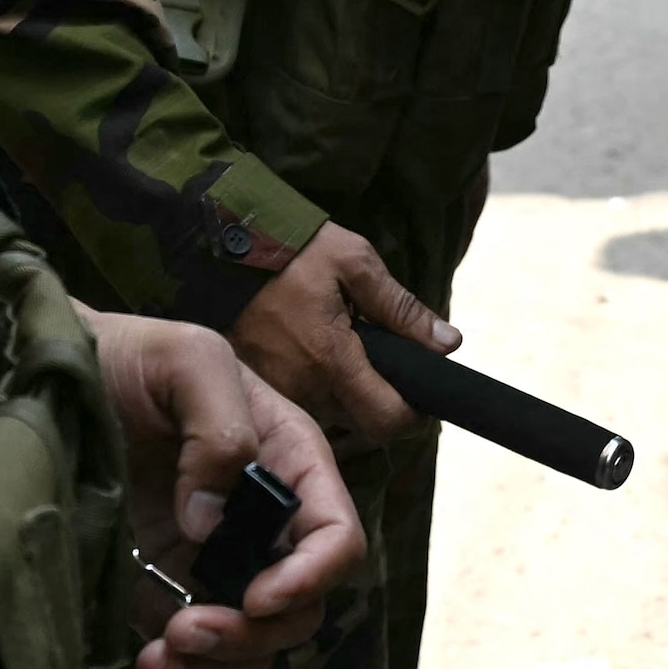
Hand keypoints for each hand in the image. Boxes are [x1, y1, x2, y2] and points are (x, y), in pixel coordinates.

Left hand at [81, 307, 364, 668]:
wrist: (55, 374)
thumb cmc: (128, 354)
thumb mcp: (185, 359)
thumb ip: (217, 426)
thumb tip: (209, 519)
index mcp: (289, 464)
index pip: (335, 537)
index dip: (310, 577)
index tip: (254, 595)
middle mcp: (261, 521)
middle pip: (297, 607)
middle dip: (251, 634)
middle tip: (185, 629)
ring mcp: (215, 562)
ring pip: (251, 645)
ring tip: (160, 661)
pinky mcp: (165, 590)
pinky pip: (196, 658)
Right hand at [228, 219, 453, 446]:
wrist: (219, 244)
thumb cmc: (292, 248)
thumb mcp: (355, 262)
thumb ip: (402, 308)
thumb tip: (448, 344)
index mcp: (331, 359)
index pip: (386, 420)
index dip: (413, 412)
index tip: (420, 389)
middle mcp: (302, 388)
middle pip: (361, 424)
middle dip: (382, 401)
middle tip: (385, 360)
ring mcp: (277, 391)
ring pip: (332, 417)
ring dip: (350, 396)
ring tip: (351, 352)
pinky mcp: (258, 385)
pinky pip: (302, 403)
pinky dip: (320, 389)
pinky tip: (318, 354)